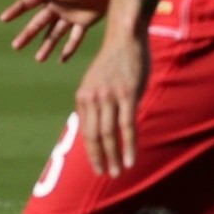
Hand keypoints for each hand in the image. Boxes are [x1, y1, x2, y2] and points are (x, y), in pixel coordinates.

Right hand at [0, 0, 111, 62]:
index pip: (27, 4)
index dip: (15, 11)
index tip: (3, 19)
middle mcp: (57, 6)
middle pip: (38, 23)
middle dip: (27, 35)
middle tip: (16, 47)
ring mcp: (70, 15)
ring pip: (54, 34)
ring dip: (46, 46)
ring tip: (38, 59)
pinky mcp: (83, 22)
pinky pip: (74, 38)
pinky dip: (69, 49)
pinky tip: (62, 60)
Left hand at [75, 35, 148, 176]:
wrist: (124, 39)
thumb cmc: (114, 63)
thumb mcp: (97, 84)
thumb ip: (98, 104)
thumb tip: (103, 127)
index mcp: (83, 98)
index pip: (86, 132)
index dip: (92, 151)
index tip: (97, 166)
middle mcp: (93, 99)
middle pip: (95, 136)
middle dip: (100, 159)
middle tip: (106, 175)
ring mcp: (110, 97)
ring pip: (109, 134)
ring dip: (114, 157)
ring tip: (118, 172)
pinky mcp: (128, 95)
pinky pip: (127, 126)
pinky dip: (129, 146)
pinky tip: (131, 159)